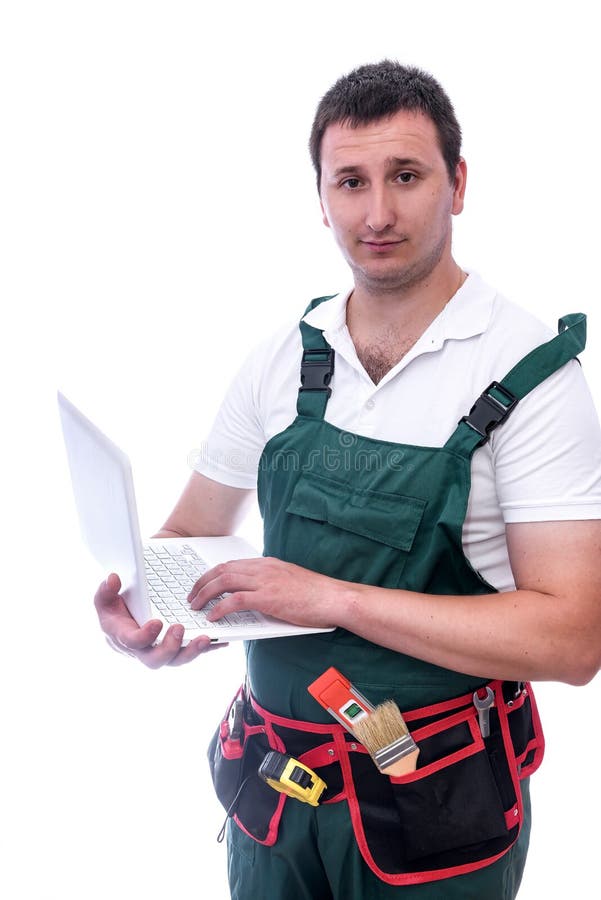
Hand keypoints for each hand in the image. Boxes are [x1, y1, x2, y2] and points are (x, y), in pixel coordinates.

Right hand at [94, 573, 224, 668]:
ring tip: (205, 638)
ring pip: (177, 659)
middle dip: (170, 647)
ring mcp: (161, 651)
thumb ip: (106, 590)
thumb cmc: (115, 610)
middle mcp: (143, 650)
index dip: (145, 636)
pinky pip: (191, 651)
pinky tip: (220, 640)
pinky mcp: (176, 649)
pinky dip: (207, 648)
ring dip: (192, 651)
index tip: (157, 622)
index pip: (133, 642)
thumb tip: (112, 579)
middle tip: (180, 628)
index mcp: (124, 638)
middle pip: (157, 660)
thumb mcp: (105, 598)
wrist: (123, 621)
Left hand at [187, 556, 347, 628]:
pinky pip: (236, 600)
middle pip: (222, 570)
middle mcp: (263, 568)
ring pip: (224, 581)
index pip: (231, 564)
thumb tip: (252, 597)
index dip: (212, 574)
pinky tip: (214, 616)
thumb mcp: (288, 581)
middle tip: (192, 596)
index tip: (203, 584)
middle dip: (202, 582)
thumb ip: (269, 584)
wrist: (334, 598)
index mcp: (267, 563)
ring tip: (196, 606)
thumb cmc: (316, 595)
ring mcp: (265, 581)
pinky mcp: (268, 597)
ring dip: (205, 594)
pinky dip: (220, 607)